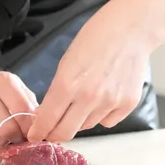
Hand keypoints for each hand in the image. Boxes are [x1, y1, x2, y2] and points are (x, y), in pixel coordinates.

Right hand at [0, 69, 37, 149]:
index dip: (31, 128)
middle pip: (8, 129)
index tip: (35, 135)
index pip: (21, 111)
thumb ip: (30, 105)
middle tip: (22, 139)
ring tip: (8, 136)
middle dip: (19, 138)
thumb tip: (41, 130)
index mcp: (1, 82)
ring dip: (6, 143)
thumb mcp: (16, 88)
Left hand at [27, 0, 149, 143]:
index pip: (47, 120)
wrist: (130, 28)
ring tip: (84, 98)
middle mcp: (89, 98)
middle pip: (65, 133)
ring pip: (87, 126)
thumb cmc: (95, 37)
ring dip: (79, 120)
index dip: (38, 131)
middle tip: (51, 131)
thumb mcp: (67, 60)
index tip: (34, 135)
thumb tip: (49, 113)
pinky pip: (107, 121)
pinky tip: (103, 96)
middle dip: (54, 134)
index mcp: (68, 83)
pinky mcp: (127, 105)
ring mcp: (110, 103)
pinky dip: (101, 115)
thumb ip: (58, 89)